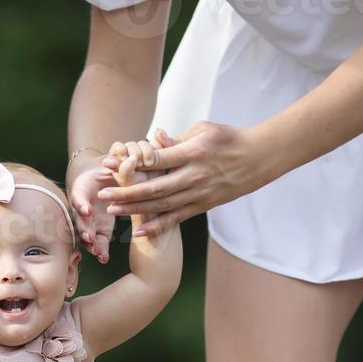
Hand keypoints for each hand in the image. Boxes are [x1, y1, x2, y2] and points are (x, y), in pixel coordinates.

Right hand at [68, 159, 116, 264]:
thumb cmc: (109, 171)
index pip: (78, 199)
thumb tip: (132, 159)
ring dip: (91, 245)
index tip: (86, 210)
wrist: (107, 181)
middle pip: (80, 221)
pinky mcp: (99, 231)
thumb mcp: (113, 166)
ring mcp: (89, 222)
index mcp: (82, 192)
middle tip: (89, 238)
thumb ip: (120, 165)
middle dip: (84, 230)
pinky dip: (100, 251)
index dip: (81, 204)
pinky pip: (98, 243)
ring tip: (98, 252)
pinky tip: (104, 258)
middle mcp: (82, 209)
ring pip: (86, 236)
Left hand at [100, 122, 276, 236]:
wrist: (259, 158)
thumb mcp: (204, 130)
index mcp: (193, 152)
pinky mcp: (203, 205)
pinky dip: (158, 226)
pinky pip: (177, 218)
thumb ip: (176, 138)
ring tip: (113, 210)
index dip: (132, 164)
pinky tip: (139, 231)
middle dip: (127, 192)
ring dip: (136, 209)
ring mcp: (200, 193)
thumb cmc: (228, 139)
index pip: (158, 160)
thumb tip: (151, 139)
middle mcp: (195, 175)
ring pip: (162, 206)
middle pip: (155, 187)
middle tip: (103, 194)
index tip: (110, 165)